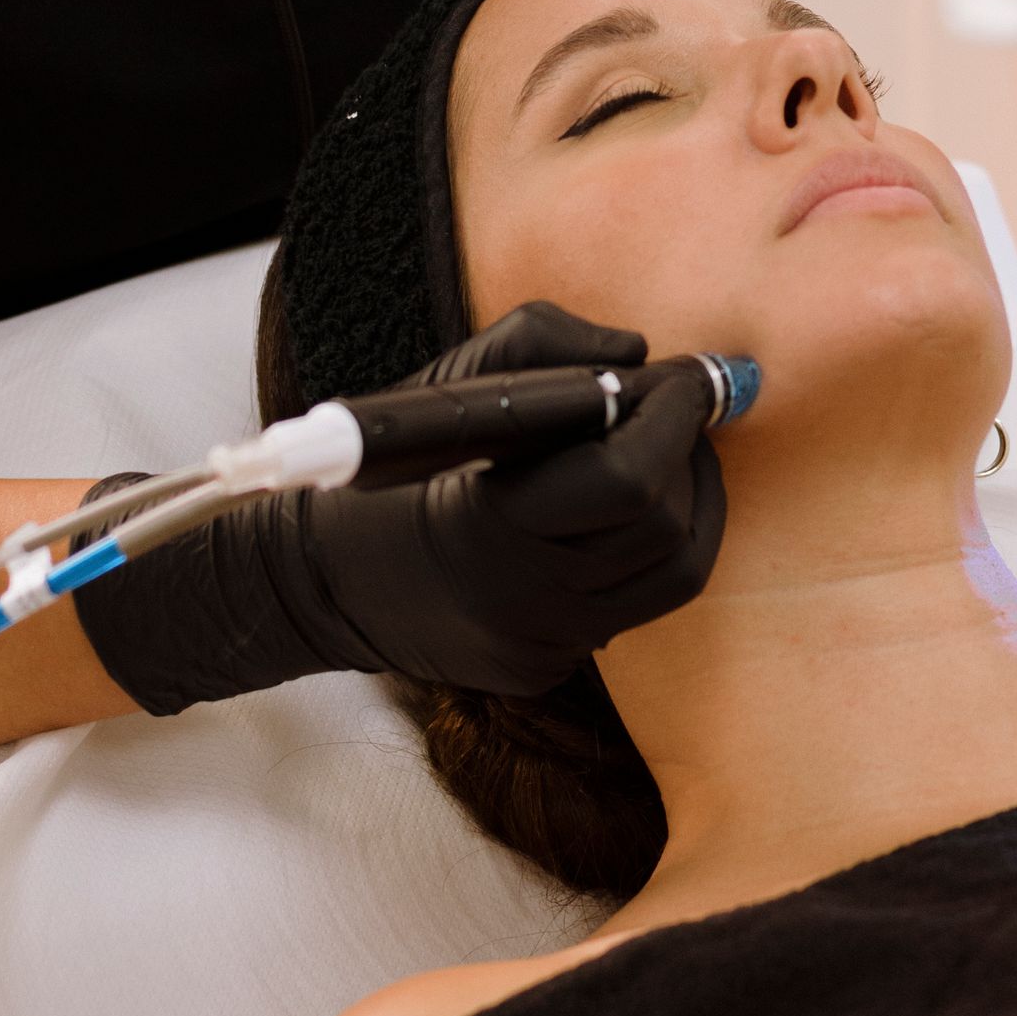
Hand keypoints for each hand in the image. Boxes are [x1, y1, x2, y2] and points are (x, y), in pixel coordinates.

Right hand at [75, 302, 726, 711]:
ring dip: (691, 501)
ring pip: (672, 574)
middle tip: (684, 406)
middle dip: (688, 453)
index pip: (625, 481)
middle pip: (662, 527)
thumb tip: (639, 354)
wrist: (326, 581)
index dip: (672, 419)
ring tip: (674, 451)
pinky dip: (651, 549)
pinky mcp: (550, 669)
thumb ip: (547, 347)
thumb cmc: (393, 466)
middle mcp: (520, 601)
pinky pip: (635, 606)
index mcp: (486, 524)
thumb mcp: (450, 385)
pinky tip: (631, 511)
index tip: (689, 377)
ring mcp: (540, 645)